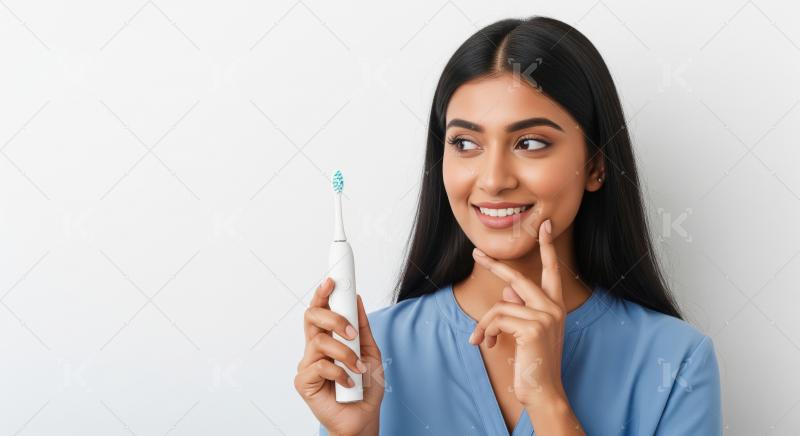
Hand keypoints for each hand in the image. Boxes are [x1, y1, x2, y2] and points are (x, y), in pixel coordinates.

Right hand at [295, 278, 383, 435]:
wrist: (363, 418)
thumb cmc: (365, 388)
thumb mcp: (371, 352)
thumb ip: (363, 327)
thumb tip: (357, 299)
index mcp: (329, 337)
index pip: (321, 308)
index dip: (323, 292)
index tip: (333, 279)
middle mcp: (314, 347)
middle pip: (312, 316)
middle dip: (333, 317)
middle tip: (351, 331)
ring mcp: (307, 364)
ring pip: (319, 341)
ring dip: (345, 353)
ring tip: (358, 369)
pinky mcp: (304, 381)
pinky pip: (319, 366)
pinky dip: (340, 373)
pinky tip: (349, 384)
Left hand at [468, 219, 567, 409]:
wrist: (542, 392)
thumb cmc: (532, 363)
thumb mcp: (524, 332)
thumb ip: (518, 308)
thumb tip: (507, 290)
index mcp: (554, 307)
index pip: (551, 270)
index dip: (548, 247)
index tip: (546, 225)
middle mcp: (554, 308)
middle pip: (519, 277)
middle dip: (496, 265)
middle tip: (476, 252)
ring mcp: (545, 316)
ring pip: (500, 306)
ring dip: (485, 326)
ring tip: (482, 341)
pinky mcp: (533, 328)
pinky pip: (497, 319)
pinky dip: (486, 332)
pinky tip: (488, 345)